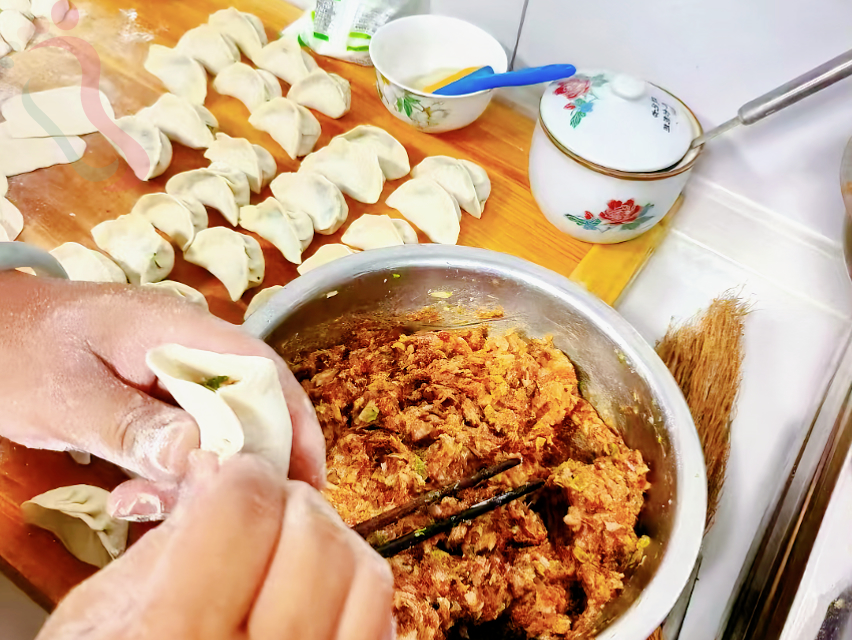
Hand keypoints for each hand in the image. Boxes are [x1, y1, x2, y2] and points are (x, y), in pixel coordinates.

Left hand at [0, 272, 325, 517]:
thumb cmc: (16, 350)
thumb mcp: (67, 395)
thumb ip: (132, 425)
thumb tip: (202, 457)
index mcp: (178, 329)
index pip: (261, 369)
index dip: (294, 421)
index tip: (308, 478)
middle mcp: (188, 348)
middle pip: (249, 405)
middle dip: (243, 462)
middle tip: (221, 511)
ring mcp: (172, 373)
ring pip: (218, 428)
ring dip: (198, 475)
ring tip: (149, 507)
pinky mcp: (156, 399)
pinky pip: (186, 439)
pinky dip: (171, 473)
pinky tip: (134, 497)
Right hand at [36, 455, 394, 639]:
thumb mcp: (96, 621)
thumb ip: (162, 544)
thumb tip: (217, 471)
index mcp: (169, 639)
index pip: (242, 511)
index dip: (240, 477)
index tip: (233, 478)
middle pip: (312, 537)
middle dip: (288, 503)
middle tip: (261, 511)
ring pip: (365, 574)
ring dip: (331, 542)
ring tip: (291, 551)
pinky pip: (384, 622)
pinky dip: (357, 590)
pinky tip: (316, 595)